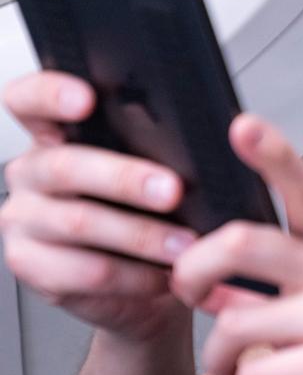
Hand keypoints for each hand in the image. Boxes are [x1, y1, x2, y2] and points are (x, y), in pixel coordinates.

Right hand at [0, 72, 191, 341]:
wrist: (147, 280)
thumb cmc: (154, 212)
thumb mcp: (158, 170)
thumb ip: (159, 147)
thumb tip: (207, 133)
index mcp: (55, 134)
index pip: (29, 99)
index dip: (52, 94)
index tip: (88, 99)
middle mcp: (31, 173)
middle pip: (65, 167)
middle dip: (126, 179)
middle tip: (173, 191)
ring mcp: (24, 220)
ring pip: (79, 222)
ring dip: (142, 235)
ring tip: (185, 244)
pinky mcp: (33, 267)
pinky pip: (84, 270)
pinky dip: (134, 275)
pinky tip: (165, 274)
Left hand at [171, 114, 302, 374]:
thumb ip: (279, 279)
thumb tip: (211, 271)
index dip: (273, 154)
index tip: (243, 125)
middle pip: (245, 241)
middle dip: (195, 268)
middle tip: (188, 291)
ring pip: (235, 319)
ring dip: (220, 357)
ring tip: (233, 371)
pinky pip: (253, 374)